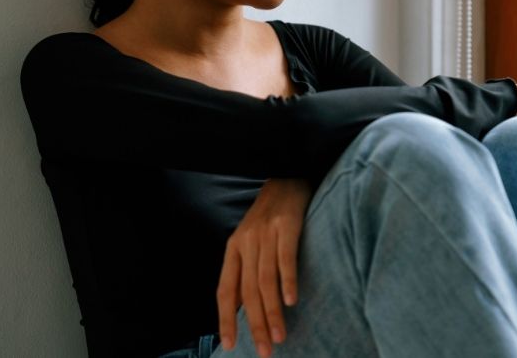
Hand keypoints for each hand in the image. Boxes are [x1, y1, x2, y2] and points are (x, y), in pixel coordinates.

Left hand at [217, 177, 312, 356]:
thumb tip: (238, 309)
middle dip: (256, 324)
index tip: (231, 345)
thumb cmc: (270, 216)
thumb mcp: (250, 242)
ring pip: (265, 280)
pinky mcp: (287, 225)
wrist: (288, 176)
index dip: (226, 319)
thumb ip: (244, 272)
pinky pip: (286, 258)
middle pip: (248, 291)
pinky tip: (291, 301)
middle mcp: (246, 242)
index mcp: (233, 249)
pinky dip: (288, 281)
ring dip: (272, 312)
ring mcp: (266, 233)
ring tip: (280, 335)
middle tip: (266, 350)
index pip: (225, 290)